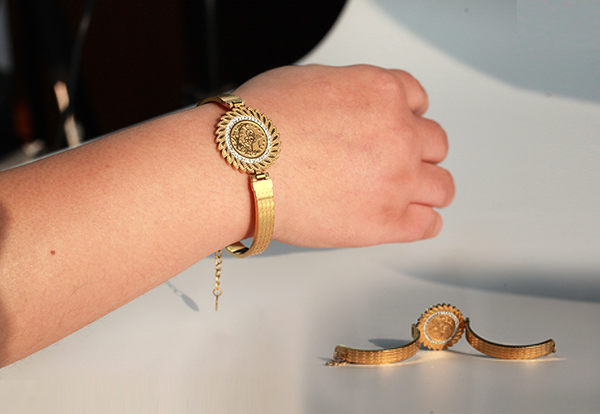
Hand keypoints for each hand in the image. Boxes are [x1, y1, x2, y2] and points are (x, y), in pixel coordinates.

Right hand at [234, 64, 453, 247]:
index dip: (405, 116)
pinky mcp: (385, 222)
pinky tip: (407, 219)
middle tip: (392, 163)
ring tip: (402, 194)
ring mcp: (396, 180)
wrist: (239, 166)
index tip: (396, 128)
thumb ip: (348, 95)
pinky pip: (428, 224)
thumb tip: (349, 110)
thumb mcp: (309, 82)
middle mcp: (398, 133)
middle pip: (434, 143)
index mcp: (381, 92)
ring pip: (442, 185)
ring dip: (425, 187)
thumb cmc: (258, 126)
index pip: (417, 100)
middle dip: (415, 151)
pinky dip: (422, 221)